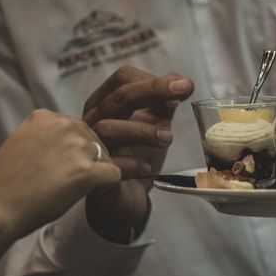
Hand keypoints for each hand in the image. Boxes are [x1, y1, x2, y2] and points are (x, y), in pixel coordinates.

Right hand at [0, 109, 120, 242]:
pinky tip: (93, 193)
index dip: (75, 148)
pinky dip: (108, 185)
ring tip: (79, 188)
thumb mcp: (23, 144)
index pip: (76, 128)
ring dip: (97, 172)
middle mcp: (64, 125)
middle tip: (71, 179)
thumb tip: (68, 150)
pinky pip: (114, 174)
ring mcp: (77, 147)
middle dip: (88, 158)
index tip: (63, 164)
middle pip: (94, 139)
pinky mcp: (87, 171)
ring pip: (106, 156)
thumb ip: (48, 140)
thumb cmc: (2, 182)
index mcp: (45, 116)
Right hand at [81, 66, 193, 242]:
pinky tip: (149, 169)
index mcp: (104, 103)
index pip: (123, 78)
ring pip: (108, 128)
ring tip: (168, 138)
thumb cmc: (135, 154)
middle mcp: (92, 121)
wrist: (122, 197)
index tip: (183, 86)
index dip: (154, 79)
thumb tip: (182, 83)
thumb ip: (164, 103)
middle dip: (154, 90)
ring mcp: (91, 149)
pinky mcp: (95, 177)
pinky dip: (133, 165)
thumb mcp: (152, 123)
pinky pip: (111, 166)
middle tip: (184, 89)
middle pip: (119, 97)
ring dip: (143, 130)